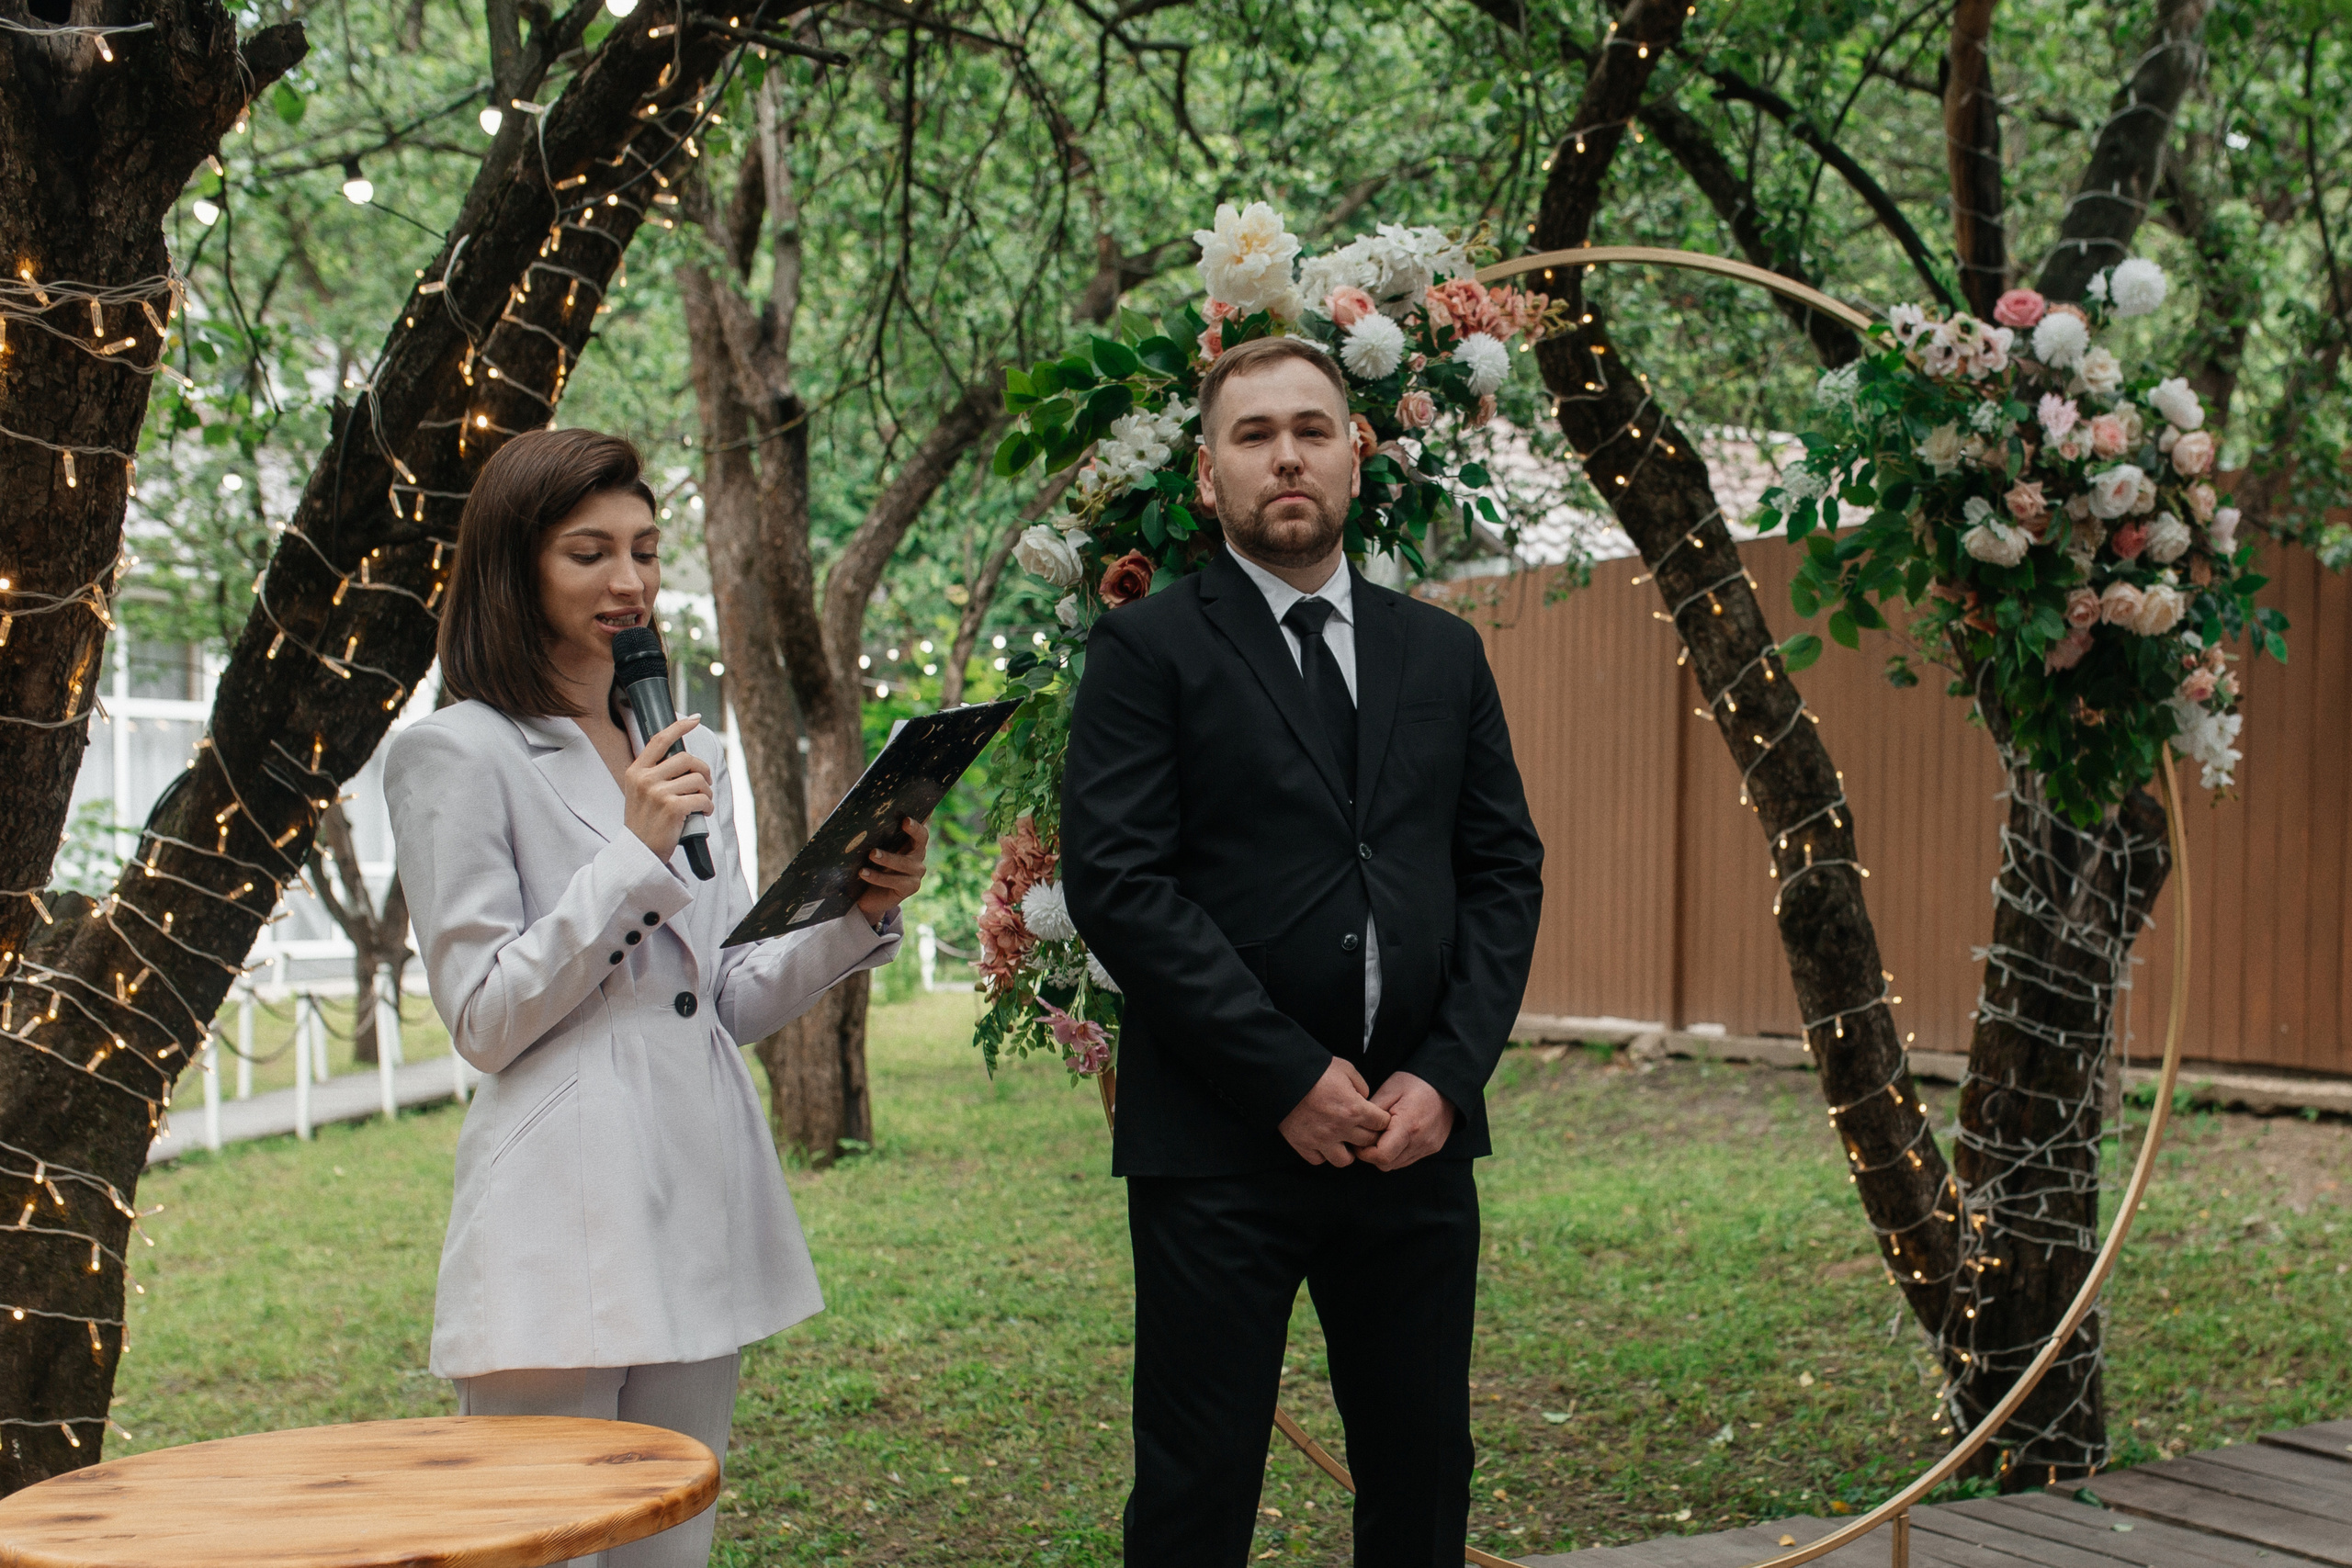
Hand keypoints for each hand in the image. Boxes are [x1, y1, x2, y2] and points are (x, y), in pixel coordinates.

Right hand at [623, 713, 714, 862]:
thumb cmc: (645, 822)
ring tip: (702, 802)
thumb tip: (683, 757)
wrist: (638, 853)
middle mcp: (644, 779)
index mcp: (635, 771)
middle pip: (686, 759)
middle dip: (702, 771)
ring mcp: (657, 793)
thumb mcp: (640, 792)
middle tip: (704, 784)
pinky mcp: (672, 808)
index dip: (679, 727)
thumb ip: (655, 773)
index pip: (659, 740)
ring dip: (706, 792)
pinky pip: (702, 799)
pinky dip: (707, 806)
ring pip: (697, 780)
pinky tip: (703, 813)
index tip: (695, 719)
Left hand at [855, 815, 928, 924]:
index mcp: (911, 843)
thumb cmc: (871, 866)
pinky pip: (895, 881)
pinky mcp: (909, 888)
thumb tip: (859, 820)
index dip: (917, 821)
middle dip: (914, 830)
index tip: (908, 815)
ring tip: (872, 854)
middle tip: (904, 822)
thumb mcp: (874, 850)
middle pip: (921, 840)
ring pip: (905, 863)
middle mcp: (917, 856)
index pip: (919, 829)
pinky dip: (878, 877)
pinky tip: (863, 873)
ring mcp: (916, 873)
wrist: (868, 897)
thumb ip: (875, 837)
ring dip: (888, 858)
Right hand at [1278, 1056, 1390, 1167]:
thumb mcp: (1346, 1069)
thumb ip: (1362, 1086)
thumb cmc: (1315, 1069)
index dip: (1382, 1120)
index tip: (1377, 1117)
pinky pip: (1319, 1160)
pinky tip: (1323, 1142)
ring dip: (1347, 1151)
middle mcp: (1340, 1128)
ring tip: (1343, 1141)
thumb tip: (1365, 1099)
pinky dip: (1322, 1153)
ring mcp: (1320, 1139)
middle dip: (1369, 1135)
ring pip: (1344, 1160)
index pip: (1381, 1124)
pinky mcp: (1302, 1144)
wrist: (1282, 1075)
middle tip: (1362, 1128)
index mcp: (1354, 1109)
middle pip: (1367, 1143)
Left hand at [1358, 1071, 1455, 1171]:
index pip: (1381, 1156)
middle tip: (1369, 1136)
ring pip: (1397, 1165)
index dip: (1365, 1152)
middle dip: (1372, 1154)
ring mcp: (1428, 1147)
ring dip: (1386, 1154)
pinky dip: (1398, 1152)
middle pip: (1387, 1164)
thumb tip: (1357, 1126)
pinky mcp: (1432, 1148)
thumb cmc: (1416, 1083)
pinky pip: (1408, 1159)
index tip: (1360, 1139)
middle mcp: (1420, 1141)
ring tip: (1384, 1133)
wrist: (1447, 1084)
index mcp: (1408, 1125)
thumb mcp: (1390, 1089)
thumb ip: (1371, 1111)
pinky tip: (1396, 1136)